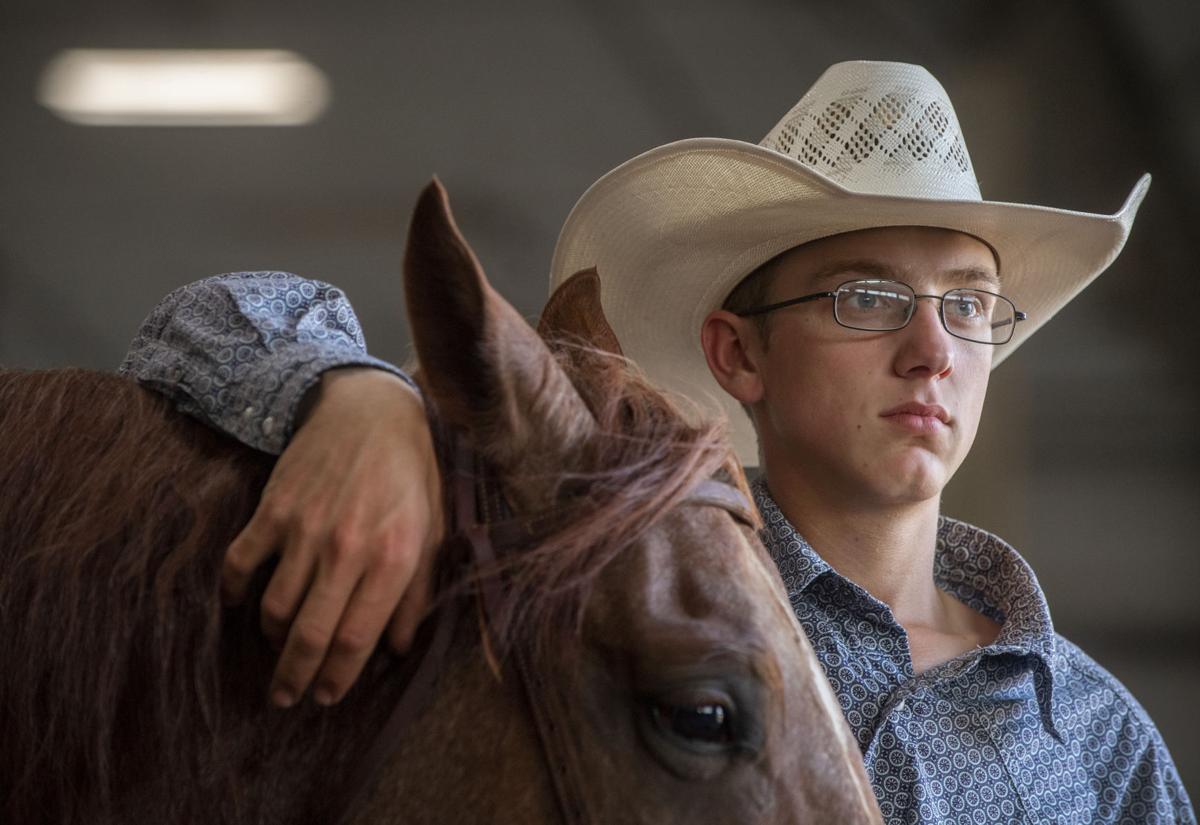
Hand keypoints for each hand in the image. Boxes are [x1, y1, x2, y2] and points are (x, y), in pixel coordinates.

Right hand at [220, 367, 443, 706]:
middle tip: (287, 697)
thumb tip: (399, 649)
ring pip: (273, 609)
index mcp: (393, 558)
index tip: (326, 698)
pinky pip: (240, 564)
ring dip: (272, 640)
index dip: (337, 680)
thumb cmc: (411, 475)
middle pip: (309, 636)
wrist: (372, 410)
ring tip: (279, 649)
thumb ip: (417, 593)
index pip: (356, 640)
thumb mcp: (432, 532)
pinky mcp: (272, 509)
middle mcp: (346, 549)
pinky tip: (242, 604)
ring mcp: (304, 528)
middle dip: (295, 678)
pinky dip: (235, 592)